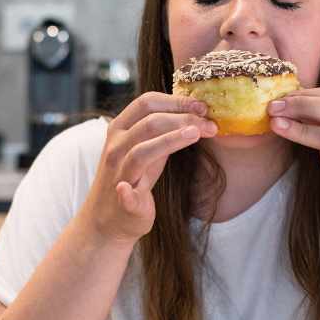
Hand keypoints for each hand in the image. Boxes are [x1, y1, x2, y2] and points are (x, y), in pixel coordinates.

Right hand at [81, 92, 216, 242]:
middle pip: (149, 123)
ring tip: (196, 134)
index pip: (147, 103)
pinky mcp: (123, 202)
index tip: (202, 107)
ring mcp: (118, 174)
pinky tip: (128, 190)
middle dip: (183, 119)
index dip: (176, 101)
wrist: (109, 218)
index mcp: (120, 129)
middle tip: (210, 124)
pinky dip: (125, 192)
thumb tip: (196, 113)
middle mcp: (116, 147)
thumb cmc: (134, 177)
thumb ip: (163, 131)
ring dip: (169, 141)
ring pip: (141, 152)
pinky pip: (123, 195)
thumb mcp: (147, 147)